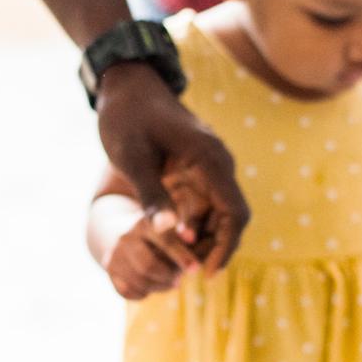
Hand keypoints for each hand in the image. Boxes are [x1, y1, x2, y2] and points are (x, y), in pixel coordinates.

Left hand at [96, 63, 249, 272]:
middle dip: (213, 249)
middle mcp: (217, 164)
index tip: (205, 273)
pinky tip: (173, 242)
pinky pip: (203, 205)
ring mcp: (209, 167)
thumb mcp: (132, 157)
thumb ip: (152, 195)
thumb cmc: (126, 117)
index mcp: (209, 159)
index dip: (225, 247)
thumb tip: (171, 234)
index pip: (235, 212)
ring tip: (175, 264)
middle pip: (231, 218)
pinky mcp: (197, 170)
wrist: (127, 86)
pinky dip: (192, 226)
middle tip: (184, 275)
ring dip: (202, 240)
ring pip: (217, 214)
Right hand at [102, 211, 198, 299]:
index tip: (195, 269)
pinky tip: (150, 286)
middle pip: (148, 265)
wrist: (127, 239)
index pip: (165, 240)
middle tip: (178, 280)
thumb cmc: (160, 238)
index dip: (180, 255)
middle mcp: (127, 237)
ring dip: (159, 287)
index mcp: (147, 223)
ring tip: (169, 283)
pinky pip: (128, 291)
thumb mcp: (172, 231)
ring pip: (139, 281)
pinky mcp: (109, 269)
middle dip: (167, 277)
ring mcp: (115, 253)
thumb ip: (184, 236)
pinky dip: (143, 293)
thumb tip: (192, 240)